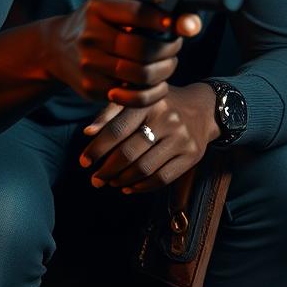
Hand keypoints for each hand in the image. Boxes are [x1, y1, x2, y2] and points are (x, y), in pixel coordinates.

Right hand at [44, 0, 200, 106]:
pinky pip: (132, 97)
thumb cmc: (94, 24)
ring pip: (141, 75)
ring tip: (168, 64)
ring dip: (165, 71)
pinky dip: (152, 92)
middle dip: (169, 49)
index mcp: (98, 8)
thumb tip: (185, 19)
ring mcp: (88, 65)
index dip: (164, 20)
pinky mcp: (91, 89)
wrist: (55, 49)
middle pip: (143, 49)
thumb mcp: (108, 6)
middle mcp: (90, 36)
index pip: (137, 13)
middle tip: (176, 46)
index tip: (183, 25)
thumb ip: (140, 8)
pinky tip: (157, 83)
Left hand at [78, 82, 218, 192]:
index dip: (97, 149)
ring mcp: (181, 138)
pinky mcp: (192, 155)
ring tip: (110, 182)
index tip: (84, 162)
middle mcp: (167, 119)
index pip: (117, 130)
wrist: (203, 107)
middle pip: (129, 153)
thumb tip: (88, 132)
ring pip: (144, 169)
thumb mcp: (137, 100)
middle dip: (107, 170)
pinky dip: (141, 187)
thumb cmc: (160, 104)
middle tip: (95, 179)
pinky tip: (129, 187)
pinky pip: (162, 179)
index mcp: (148, 103)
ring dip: (122, 180)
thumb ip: (110, 113)